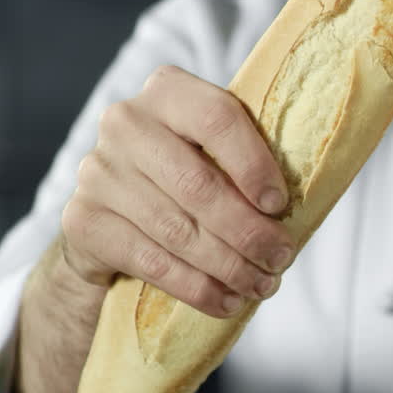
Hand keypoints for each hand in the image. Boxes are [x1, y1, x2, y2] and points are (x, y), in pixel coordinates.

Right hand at [61, 65, 294, 316]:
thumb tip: (311, 198)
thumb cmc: (189, 176)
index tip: (280, 205)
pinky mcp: (82, 220)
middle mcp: (125, 122)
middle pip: (198, 183)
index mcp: (168, 91)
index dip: (254, 164)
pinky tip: (227, 301)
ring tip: (263, 285)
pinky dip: (196, 287)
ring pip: (177, 229)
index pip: (217, 117)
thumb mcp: (217, 153)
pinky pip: (150, 260)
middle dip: (248, 230)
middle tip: (282, 258)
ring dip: (228, 266)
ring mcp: (97, 171)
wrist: (112, 216)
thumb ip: (250, 159)